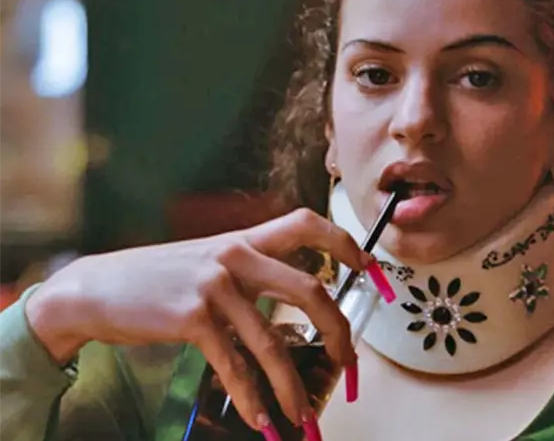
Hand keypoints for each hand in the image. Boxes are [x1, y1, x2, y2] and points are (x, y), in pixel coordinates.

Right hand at [25, 208, 370, 429]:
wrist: (97, 289)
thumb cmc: (159, 278)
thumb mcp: (209, 259)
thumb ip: (251, 268)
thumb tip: (301, 297)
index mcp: (245, 240)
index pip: (306, 224)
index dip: (344, 242)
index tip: (369, 267)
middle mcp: (236, 256)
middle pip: (310, 289)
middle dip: (338, 329)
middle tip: (348, 359)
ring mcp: (215, 286)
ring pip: (273, 341)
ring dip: (292, 385)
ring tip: (301, 414)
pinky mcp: (193, 318)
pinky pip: (234, 365)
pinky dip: (251, 396)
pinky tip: (260, 417)